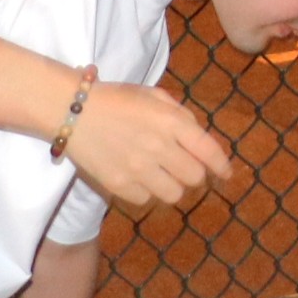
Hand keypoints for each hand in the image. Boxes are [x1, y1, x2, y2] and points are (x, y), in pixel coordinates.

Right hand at [62, 83, 232, 208]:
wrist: (71, 110)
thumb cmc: (117, 100)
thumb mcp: (155, 97)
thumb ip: (182, 117)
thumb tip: (201, 143)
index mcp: (170, 122)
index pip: (209, 151)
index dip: (222, 166)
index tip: (226, 173)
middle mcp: (158, 147)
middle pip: (195, 177)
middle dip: (194, 174)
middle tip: (183, 169)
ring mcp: (138, 168)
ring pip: (174, 194)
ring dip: (173, 186)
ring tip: (161, 175)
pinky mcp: (118, 184)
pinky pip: (146, 200)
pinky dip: (146, 192)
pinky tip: (138, 178)